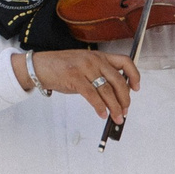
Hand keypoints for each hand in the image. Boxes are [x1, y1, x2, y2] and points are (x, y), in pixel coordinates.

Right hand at [26, 48, 141, 124]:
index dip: (134, 76)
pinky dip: (100, 107)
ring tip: (117, 117)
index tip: (136, 88)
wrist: (38, 66)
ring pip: (107, 91)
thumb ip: (98, 74)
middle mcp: (93, 60)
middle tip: (125, 110)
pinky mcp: (74, 77)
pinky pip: (93, 96)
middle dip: (125, 99)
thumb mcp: (83, 65)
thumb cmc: (59, 67)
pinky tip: (102, 114)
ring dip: (115, 107)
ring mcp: (84, 67)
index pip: (125, 61)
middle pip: (118, 81)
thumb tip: (114, 95)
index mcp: (98, 56)